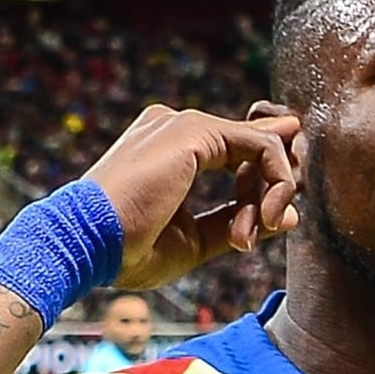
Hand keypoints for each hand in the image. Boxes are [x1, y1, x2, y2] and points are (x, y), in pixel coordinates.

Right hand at [81, 106, 301, 292]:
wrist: (85, 245)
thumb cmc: (126, 250)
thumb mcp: (197, 239)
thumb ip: (240, 220)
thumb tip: (289, 215)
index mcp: (173, 148)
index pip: (241, 152)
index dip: (264, 186)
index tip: (262, 226)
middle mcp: (178, 127)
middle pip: (257, 148)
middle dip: (269, 195)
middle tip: (245, 240)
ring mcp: (186, 123)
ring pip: (265, 147)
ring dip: (268, 198)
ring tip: (242, 239)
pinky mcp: (196, 131)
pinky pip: (264, 146)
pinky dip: (275, 183)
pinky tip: (263, 217)